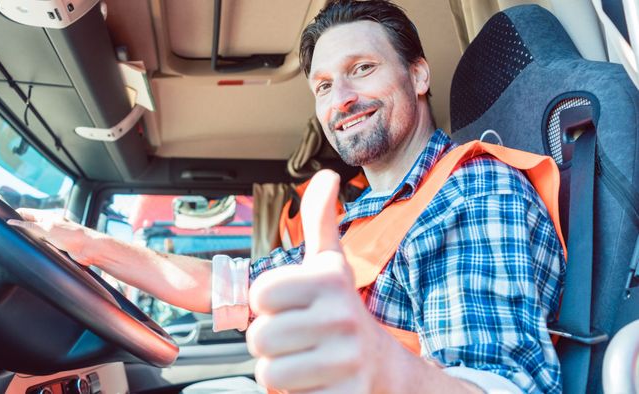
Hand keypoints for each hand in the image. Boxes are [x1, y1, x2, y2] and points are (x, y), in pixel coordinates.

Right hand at [7, 208, 95, 264]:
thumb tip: (10, 222)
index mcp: (46, 216)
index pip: (25, 213)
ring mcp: (53, 236)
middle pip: (28, 225)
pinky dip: (36, 248)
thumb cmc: (71, 235)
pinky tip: (30, 253)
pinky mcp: (57, 247)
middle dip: (19, 229)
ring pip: (34, 237)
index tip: (2, 221)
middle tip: (6, 235)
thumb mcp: (46, 229)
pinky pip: (42, 247)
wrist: (89, 249)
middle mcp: (49, 225)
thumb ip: (28, 226)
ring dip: (28, 240)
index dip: (13, 216)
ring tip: (16, 245)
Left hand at [247, 170, 391, 392]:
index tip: (291, 306)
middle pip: (259, 337)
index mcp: (329, 281)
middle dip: (273, 342)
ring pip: (269, 373)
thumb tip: (326, 176)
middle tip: (300, 338)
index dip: (267, 305)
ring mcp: (346, 360)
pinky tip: (320, 382)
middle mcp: (341, 317)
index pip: (258, 295)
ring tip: (307, 360)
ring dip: (282, 371)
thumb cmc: (345, 313)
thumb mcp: (332, 265)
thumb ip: (320, 222)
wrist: (386, 369)